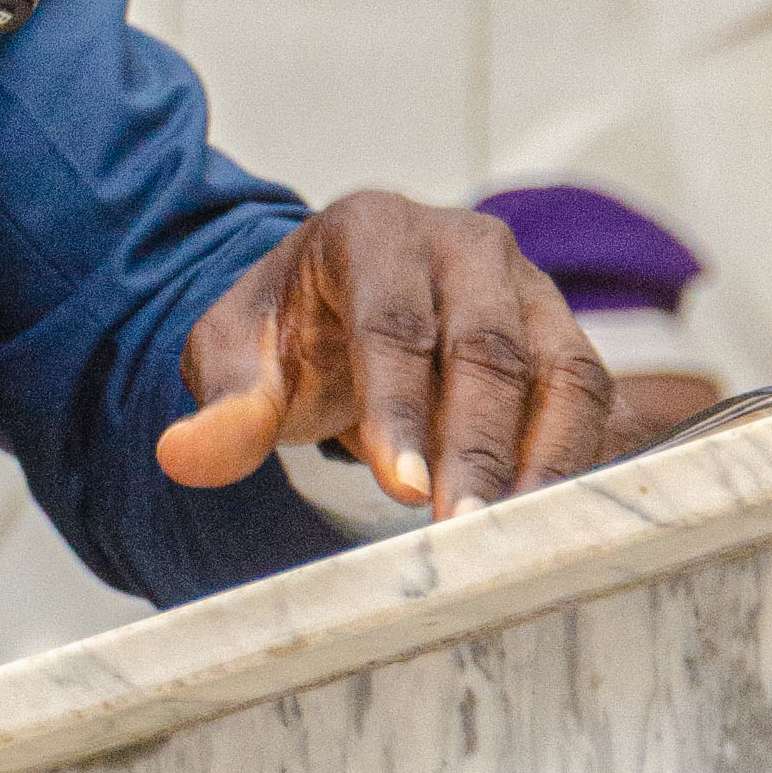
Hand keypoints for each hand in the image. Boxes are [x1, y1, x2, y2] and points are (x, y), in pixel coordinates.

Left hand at [157, 191, 612, 515]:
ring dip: (545, 459)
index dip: (399, 407)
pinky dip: (576, 459)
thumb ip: (222, 406)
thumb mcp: (234, 356)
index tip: (400, 489)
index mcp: (373, 231)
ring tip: (518, 541)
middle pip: (485, 348)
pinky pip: (588, 398)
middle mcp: (464, 245)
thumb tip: (183, 457)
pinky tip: (550, 522)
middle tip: (464, 533)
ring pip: (560, 370)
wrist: (342, 305)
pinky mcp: (565, 335)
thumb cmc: (291, 331)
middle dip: (475, 447)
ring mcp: (526, 287)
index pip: (392, 322)